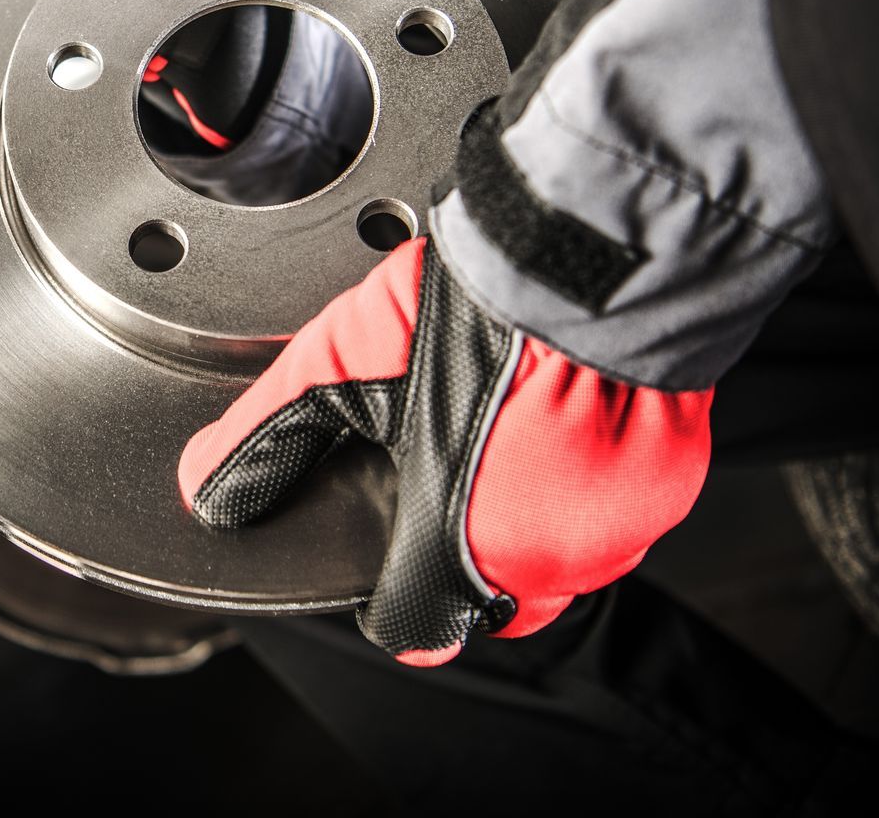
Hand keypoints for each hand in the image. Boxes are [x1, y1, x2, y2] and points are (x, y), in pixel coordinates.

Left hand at [178, 236, 712, 665]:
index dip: (390, 589)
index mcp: (465, 546)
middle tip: (443, 467)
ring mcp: (623, 526)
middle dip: (460, 550)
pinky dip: (583, 483)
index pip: (415, 629)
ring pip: (558, 558)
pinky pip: (615, 513)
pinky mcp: (671, 487)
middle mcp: (555, 559)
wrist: (592, 248)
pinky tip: (552, 418)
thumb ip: (268, 439)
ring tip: (496, 428)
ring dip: (526, 518)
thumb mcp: (338, 367)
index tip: (388, 550)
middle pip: (490, 596)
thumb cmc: (475, 306)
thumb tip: (207, 488)